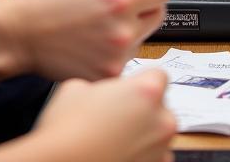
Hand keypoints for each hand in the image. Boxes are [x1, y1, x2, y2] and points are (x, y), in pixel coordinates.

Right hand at [7, 0, 169, 80]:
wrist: (17, 34)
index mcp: (118, 0)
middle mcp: (122, 31)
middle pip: (158, 12)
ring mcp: (116, 57)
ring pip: (142, 34)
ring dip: (132, 20)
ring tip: (104, 12)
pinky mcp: (106, 74)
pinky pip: (125, 55)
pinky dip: (117, 43)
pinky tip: (95, 33)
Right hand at [35, 70, 175, 161]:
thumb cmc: (67, 128)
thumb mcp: (78, 86)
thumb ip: (104, 86)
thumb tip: (105, 94)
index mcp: (147, 92)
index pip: (159, 75)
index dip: (141, 80)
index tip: (129, 88)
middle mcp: (162, 121)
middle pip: (161, 105)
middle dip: (143, 108)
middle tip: (115, 114)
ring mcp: (160, 150)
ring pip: (158, 133)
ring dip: (143, 132)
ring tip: (113, 136)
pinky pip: (154, 157)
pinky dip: (140, 154)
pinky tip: (117, 152)